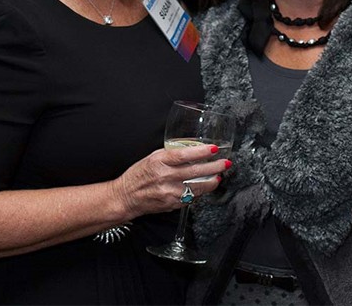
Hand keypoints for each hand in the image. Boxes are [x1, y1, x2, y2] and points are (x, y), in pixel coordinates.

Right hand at [111, 144, 229, 218]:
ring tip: (218, 176)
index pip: (183, 155)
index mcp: (159, 161)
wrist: (126, 197)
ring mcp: (169, 192)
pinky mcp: (172, 204)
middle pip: (194, 171)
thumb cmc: (138, 175)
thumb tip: (192, 147)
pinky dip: (200, 192)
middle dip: (214, 167)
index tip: (213, 149)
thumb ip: (171, 153)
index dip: (201, 152)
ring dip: (211, 181)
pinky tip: (205, 186)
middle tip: (225, 163)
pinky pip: (191, 197)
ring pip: (196, 187)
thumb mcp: (152, 157)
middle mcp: (164, 177)